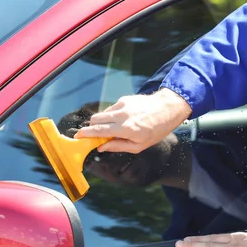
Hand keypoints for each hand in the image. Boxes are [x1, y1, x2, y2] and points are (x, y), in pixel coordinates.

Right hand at [75, 88, 191, 153]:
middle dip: (92, 127)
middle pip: (96, 119)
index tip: (78, 136)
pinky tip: (124, 119)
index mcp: (126, 129)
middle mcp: (122, 115)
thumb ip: (118, 146)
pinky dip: (113, 115)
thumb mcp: (139, 146)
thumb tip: (101, 147)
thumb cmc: (156, 130)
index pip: (99, 130)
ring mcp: (123, 105)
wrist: (167, 109)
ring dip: (103, 121)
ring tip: (115, 127)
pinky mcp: (125, 99)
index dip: (86, 134)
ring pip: (103, 113)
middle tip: (96, 134)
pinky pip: (112, 108)